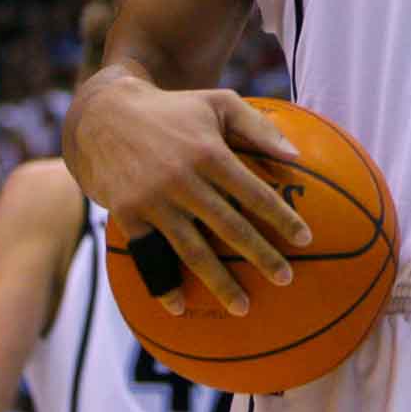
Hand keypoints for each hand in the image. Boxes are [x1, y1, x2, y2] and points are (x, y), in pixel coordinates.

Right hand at [65, 74, 312, 315]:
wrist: (105, 115)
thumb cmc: (173, 109)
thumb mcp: (218, 103)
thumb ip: (258, 127)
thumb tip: (297, 157)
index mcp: (209, 152)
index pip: (254, 193)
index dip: (281, 218)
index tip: (305, 239)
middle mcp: (183, 179)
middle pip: (230, 227)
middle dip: (262, 256)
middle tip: (286, 279)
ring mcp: (154, 200)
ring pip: (193, 250)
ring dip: (221, 283)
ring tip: (245, 307)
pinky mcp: (128, 215)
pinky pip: (150, 256)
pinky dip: (164, 285)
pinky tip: (179, 308)